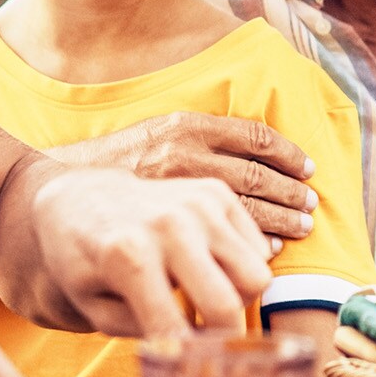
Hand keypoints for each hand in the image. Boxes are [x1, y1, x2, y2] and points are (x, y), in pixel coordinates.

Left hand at [0, 167, 272, 337]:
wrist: (82, 199)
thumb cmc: (86, 264)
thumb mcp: (95, 309)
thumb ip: (142, 333)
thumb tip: (195, 350)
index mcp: (129, 256)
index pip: (176, 327)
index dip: (184, 358)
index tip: (188, 367)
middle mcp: (169, 225)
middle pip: (227, 305)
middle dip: (222, 336)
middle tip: (206, 338)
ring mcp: (198, 204)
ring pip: (257, 277)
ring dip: (237, 297)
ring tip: (206, 296)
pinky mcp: (217, 193)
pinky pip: (258, 250)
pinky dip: (240, 266)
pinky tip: (207, 264)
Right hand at [65, 112, 318, 240]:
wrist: (64, 193)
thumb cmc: (125, 166)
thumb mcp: (164, 136)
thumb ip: (207, 143)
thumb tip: (264, 161)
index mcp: (187, 125)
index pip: (254, 135)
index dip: (288, 153)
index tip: (309, 168)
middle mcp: (182, 153)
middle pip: (255, 174)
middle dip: (290, 193)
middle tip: (311, 206)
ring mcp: (172, 191)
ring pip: (244, 205)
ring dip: (280, 218)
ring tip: (300, 228)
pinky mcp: (161, 225)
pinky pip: (219, 235)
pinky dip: (248, 244)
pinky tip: (266, 251)